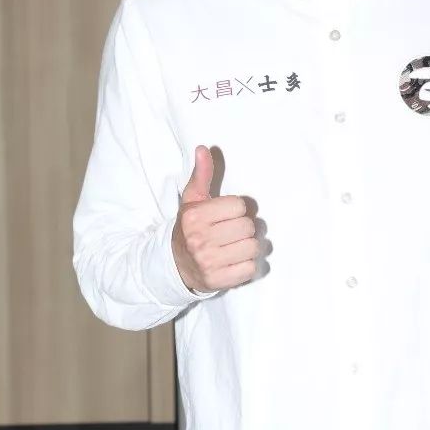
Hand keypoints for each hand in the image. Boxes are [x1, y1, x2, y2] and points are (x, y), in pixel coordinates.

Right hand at [172, 145, 260, 292]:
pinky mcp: (219, 281)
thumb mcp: (192, 201)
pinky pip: (251, 268)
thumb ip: (201, 175)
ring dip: (248, 247)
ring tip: (234, 247)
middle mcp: (200, 240)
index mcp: (194, 217)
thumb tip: (204, 148)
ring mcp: (209, 262)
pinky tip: (234, 262)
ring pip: (254, 247)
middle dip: (243, 229)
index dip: (236, 210)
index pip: (239, 206)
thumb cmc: (190, 229)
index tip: (225, 216)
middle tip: (230, 233)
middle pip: (248, 226)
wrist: (176, 266)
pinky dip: (247, 266)